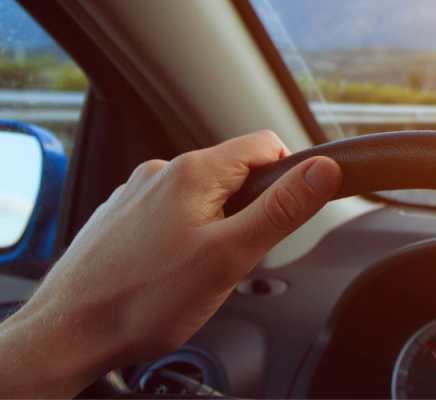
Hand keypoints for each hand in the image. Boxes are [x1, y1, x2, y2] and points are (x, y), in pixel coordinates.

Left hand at [0, 131, 341, 397]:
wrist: (67, 335)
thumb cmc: (143, 301)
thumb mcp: (231, 256)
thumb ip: (282, 210)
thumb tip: (324, 170)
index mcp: (193, 172)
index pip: (266, 144)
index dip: (288, 177)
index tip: (282, 216)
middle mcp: (161, 172)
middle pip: (234, 172)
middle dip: (248, 211)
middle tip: (233, 258)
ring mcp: (136, 194)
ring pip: (201, 196)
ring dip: (214, 226)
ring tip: (196, 272)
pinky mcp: (120, 218)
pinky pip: (169, 214)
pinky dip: (181, 237)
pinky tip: (166, 272)